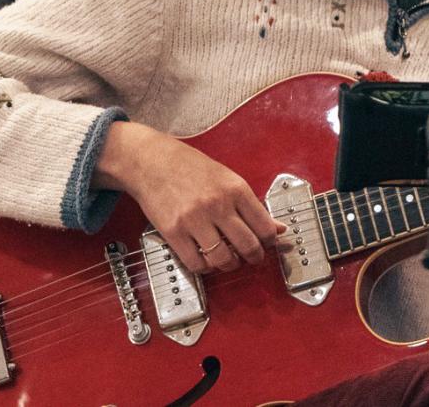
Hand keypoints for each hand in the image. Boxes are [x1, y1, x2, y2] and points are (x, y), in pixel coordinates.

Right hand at [93, 122, 285, 273]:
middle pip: (248, 246)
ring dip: (230, 264)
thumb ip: (251, 204)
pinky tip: (206, 258)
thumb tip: (277, 228)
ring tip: (229, 259)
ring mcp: (194, 220)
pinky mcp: (174, 233)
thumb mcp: (227, 178)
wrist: (151, 161)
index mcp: (235, 189)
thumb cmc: (189, 166)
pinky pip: (197, 263)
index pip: (264, 226)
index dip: (270, 241)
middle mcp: (217, 205)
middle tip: (253, 257)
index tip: (269, 244)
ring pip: (224, 259)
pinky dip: (205, 267)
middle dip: (255, 257)